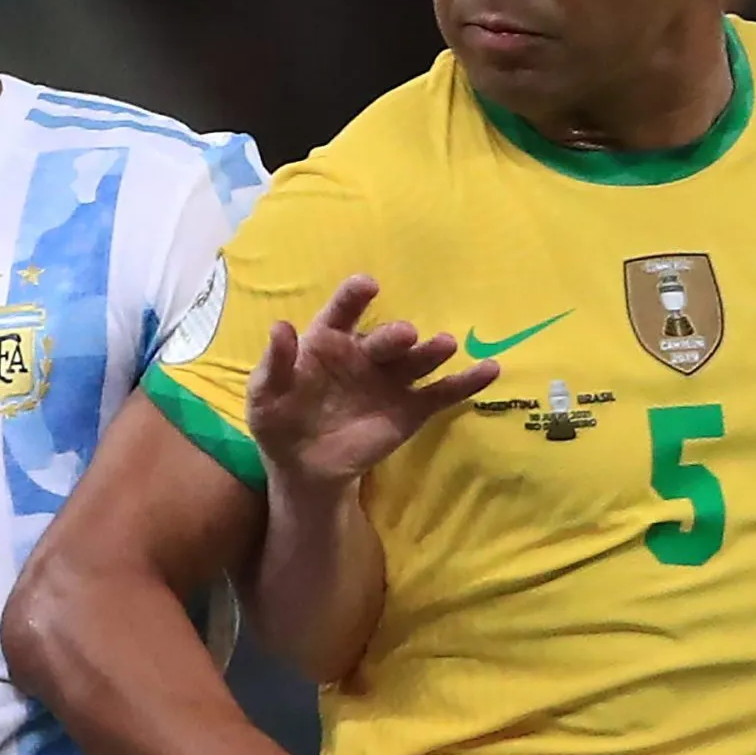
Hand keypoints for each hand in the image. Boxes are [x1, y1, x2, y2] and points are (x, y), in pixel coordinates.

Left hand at [247, 275, 498, 489]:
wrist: (303, 468)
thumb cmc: (280, 421)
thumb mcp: (265, 396)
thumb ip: (274, 364)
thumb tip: (281, 327)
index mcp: (329, 341)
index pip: (342, 313)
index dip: (353, 297)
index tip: (366, 286)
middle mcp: (365, 354)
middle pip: (385, 339)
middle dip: (395, 336)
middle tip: (406, 335)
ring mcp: (391, 381)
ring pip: (416, 361)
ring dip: (432, 351)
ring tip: (446, 345)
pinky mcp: (411, 410)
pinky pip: (442, 393)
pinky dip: (466, 383)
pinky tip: (490, 370)